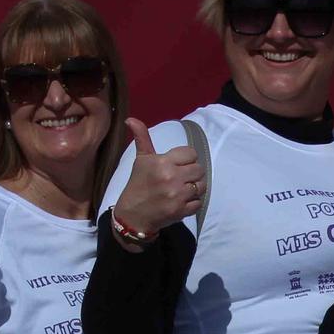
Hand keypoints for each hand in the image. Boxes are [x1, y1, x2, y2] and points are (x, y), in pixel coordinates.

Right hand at [109, 117, 203, 240]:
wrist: (133, 214)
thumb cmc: (138, 184)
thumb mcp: (141, 160)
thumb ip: (142, 138)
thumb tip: (131, 119)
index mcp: (162, 162)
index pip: (191, 153)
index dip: (186, 159)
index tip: (178, 165)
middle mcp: (172, 177)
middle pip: (199, 169)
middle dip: (192, 173)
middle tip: (181, 178)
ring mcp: (178, 195)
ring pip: (202, 186)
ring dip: (195, 187)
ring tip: (183, 189)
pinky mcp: (182, 210)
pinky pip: (199, 202)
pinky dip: (193, 202)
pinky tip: (182, 200)